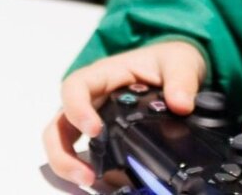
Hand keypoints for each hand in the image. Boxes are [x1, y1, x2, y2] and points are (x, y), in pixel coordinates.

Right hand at [42, 40, 206, 185]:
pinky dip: (90, 167)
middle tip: (86, 175)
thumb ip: (181, 80)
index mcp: (105, 74)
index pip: (76, 87)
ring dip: (69, 165)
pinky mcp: (104, 133)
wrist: (176, 69)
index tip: (94, 131)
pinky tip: (105, 182)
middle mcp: (93, 97)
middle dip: (63, 152)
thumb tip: (181, 105)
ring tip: (91, 182)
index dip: (77, 109)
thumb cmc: (168, 60)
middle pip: (59, 123)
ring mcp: (94, 116)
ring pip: (64, 142)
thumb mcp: (180, 62)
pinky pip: (87, 152)